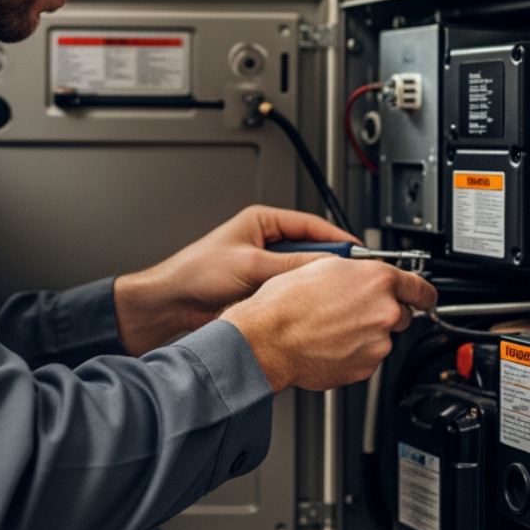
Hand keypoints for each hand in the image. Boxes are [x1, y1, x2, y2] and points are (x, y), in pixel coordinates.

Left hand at [113, 205, 354, 355]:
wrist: (170, 304)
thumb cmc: (195, 273)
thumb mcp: (250, 265)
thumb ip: (292, 265)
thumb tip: (327, 266)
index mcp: (263, 222)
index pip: (312, 225)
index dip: (338, 239)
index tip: (359, 253)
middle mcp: (265, 242)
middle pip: (310, 250)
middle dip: (326, 264)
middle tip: (346, 278)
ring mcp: (263, 267)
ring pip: (301, 274)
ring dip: (309, 284)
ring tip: (324, 293)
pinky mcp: (260, 290)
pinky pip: (288, 292)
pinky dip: (297, 299)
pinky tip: (305, 307)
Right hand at [221, 257, 437, 392]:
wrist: (268, 339)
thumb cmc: (285, 304)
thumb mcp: (323, 267)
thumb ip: (357, 273)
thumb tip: (364, 276)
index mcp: (378, 281)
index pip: (421, 288)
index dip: (423, 293)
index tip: (424, 297)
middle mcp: (384, 312)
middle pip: (400, 314)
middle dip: (382, 312)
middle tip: (351, 311)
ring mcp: (377, 343)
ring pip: (380, 338)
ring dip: (364, 334)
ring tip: (331, 328)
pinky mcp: (365, 368)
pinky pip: (366, 358)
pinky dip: (352, 353)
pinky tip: (329, 344)